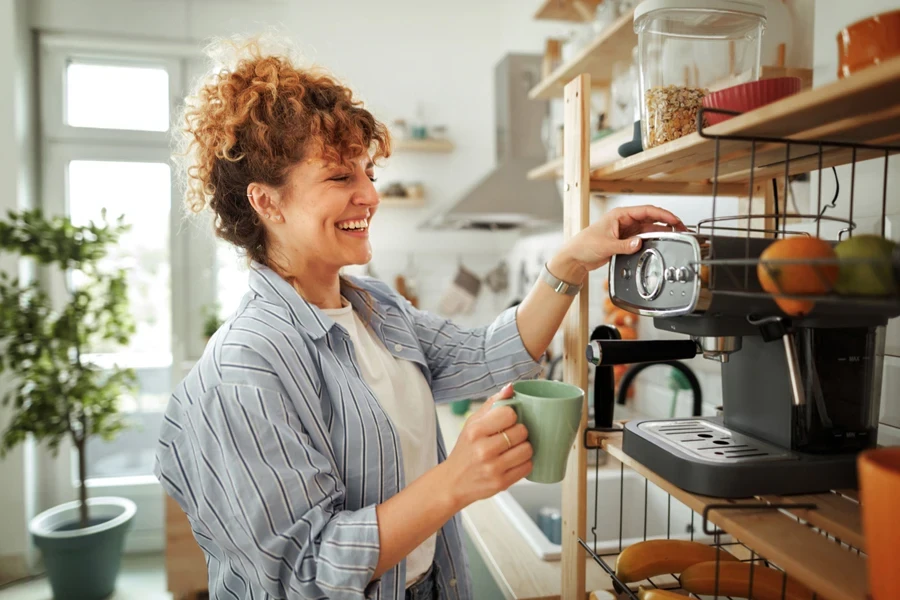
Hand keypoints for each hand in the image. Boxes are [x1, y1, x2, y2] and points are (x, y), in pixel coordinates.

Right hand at [442, 384, 532, 508]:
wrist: (453, 482)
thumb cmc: (465, 450)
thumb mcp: (472, 423)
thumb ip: (492, 404)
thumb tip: (510, 387)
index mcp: (475, 431)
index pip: (509, 414)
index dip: (512, 416)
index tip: (507, 421)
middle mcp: (483, 449)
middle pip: (521, 432)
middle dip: (519, 432)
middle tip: (511, 436)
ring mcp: (493, 468)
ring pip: (527, 449)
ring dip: (524, 448)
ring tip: (514, 449)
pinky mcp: (501, 483)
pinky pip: (528, 467)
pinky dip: (524, 463)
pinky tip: (514, 461)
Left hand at [552, 205, 686, 279]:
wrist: (575, 257)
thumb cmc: (584, 245)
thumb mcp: (605, 245)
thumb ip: (624, 245)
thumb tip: (639, 243)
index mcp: (619, 215)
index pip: (646, 210)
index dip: (663, 215)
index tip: (675, 220)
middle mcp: (624, 220)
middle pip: (650, 218)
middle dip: (666, 223)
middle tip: (681, 229)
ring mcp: (625, 230)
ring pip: (648, 229)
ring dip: (660, 232)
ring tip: (674, 237)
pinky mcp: (625, 240)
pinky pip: (642, 238)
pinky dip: (652, 240)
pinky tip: (660, 243)